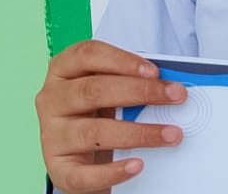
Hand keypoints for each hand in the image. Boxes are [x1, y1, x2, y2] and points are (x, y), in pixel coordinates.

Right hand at [36, 40, 186, 193]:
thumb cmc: (99, 109)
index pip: (87, 55)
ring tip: (170, 134)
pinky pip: (84, 173)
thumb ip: (132, 81)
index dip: (122, 61)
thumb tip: (171, 85)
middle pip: (94, 90)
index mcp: (63, 70)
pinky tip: (137, 165)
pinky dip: (113, 171)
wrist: (79, 153)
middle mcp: (52, 100)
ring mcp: (52, 134)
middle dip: (140, 92)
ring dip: (138, 133)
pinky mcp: (58, 167)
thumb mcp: (110, 88)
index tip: (155, 71)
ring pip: (94, 131)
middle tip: (175, 96)